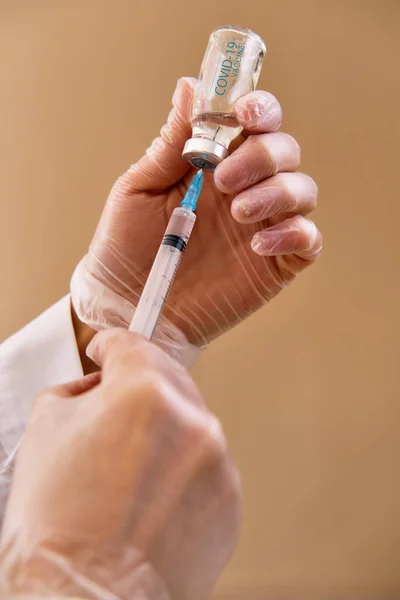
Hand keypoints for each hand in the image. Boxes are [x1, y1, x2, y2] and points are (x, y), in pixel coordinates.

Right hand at [0, 330, 240, 599]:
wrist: (85, 599)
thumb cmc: (59, 526)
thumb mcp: (46, 431)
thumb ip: (77, 391)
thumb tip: (98, 386)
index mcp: (143, 393)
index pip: (131, 345)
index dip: (110, 346)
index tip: (107, 352)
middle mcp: (191, 419)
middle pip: (167, 378)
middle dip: (139, 388)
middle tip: (113, 413)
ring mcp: (217, 461)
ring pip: (189, 424)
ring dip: (163, 433)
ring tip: (127, 473)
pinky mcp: (230, 499)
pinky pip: (205, 465)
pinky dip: (182, 471)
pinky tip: (152, 499)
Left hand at [71, 78, 321, 365]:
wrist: (129, 305)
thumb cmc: (126, 246)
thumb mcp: (140, 189)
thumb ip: (170, 144)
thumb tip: (190, 86)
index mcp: (215, 164)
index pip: (255, 122)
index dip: (259, 108)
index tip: (244, 114)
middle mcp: (245, 190)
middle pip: (285, 151)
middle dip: (263, 156)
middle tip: (224, 181)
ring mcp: (263, 226)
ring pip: (303, 190)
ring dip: (276, 192)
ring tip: (237, 212)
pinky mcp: (275, 263)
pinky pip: (308, 240)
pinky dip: (294, 233)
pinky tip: (258, 245)